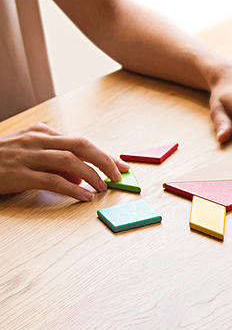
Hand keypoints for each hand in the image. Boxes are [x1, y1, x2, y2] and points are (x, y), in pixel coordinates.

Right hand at [0, 123, 126, 200]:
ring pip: (69, 160)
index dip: (104, 154)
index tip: (121, 165)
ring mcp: (27, 156)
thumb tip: (81, 176)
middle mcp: (36, 140)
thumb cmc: (1, 162)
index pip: (80, 141)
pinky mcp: (18, 174)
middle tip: (119, 175)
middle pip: (80, 145)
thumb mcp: (30, 156)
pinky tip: (83, 197)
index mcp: (40, 133)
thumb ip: (55, 163)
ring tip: (103, 187)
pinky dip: (72, 189)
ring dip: (92, 175)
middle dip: (105, 160)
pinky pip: (52, 180)